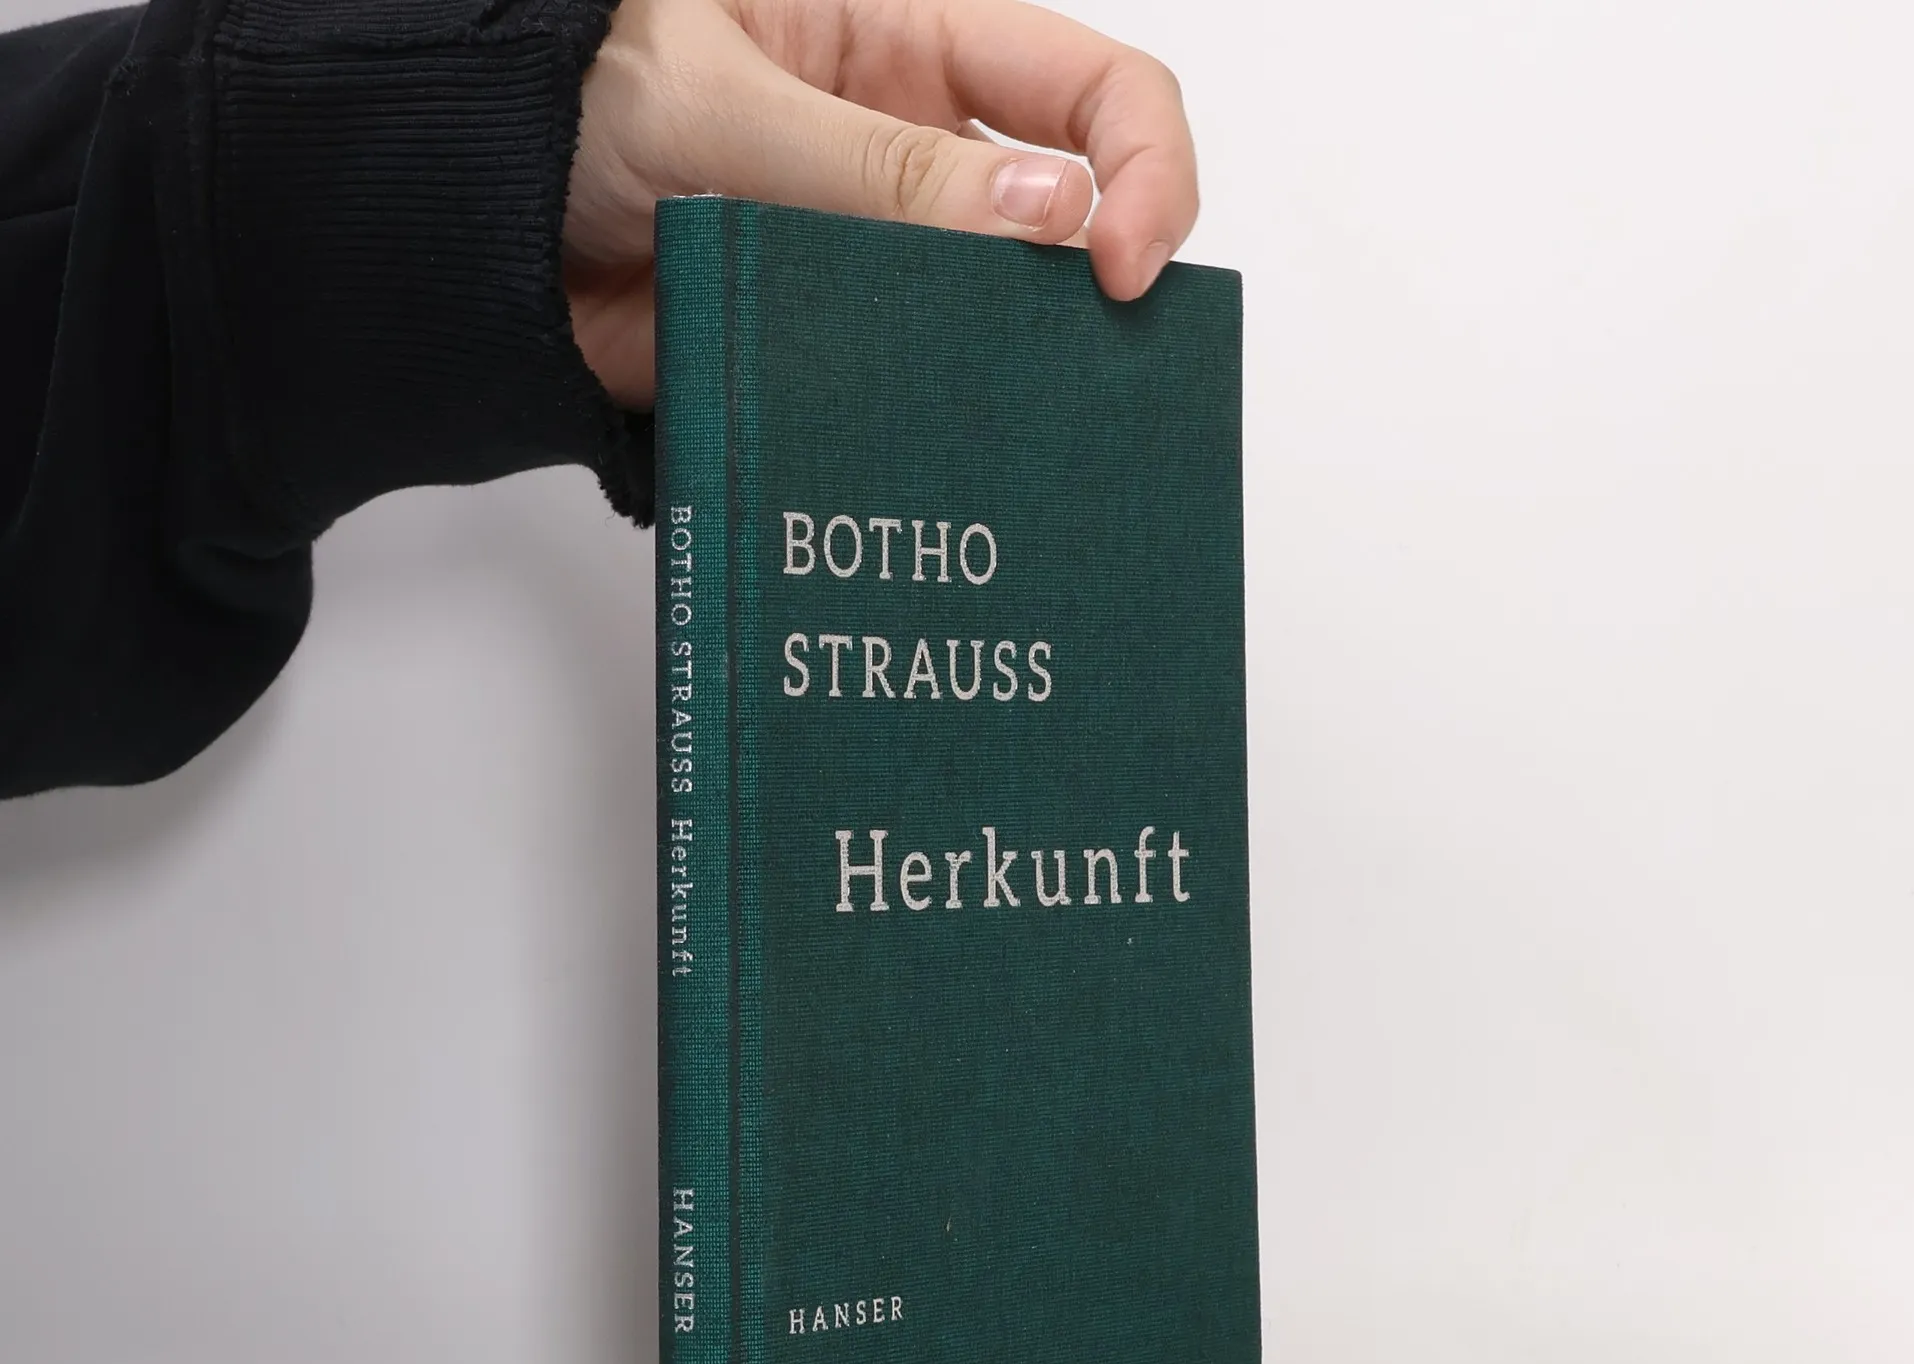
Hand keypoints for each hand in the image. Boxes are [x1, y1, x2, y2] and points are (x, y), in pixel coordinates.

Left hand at [563, 0, 1198, 407]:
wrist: (455, 214)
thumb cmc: (562, 92)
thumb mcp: (726, 104)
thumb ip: (885, 170)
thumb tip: (1051, 218)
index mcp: (906, 42)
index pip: (1088, 88)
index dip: (1139, 164)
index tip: (1121, 261)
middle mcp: (910, 151)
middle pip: (1067, 212)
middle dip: (1099, 282)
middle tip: (1100, 362)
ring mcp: (872, 256)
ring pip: (994, 317)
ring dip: (1017, 365)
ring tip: (1026, 420)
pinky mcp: (826, 345)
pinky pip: (908, 389)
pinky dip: (931, 423)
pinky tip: (941, 452)